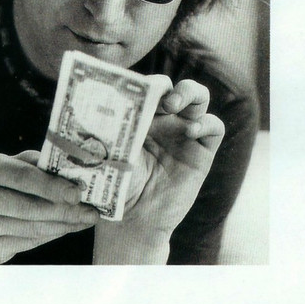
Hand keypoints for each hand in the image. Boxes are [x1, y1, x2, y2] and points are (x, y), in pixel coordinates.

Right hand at [0, 150, 98, 263]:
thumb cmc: (0, 183)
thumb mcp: (11, 165)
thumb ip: (36, 165)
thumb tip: (72, 171)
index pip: (21, 176)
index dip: (51, 185)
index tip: (77, 192)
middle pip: (26, 206)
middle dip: (63, 210)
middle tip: (90, 211)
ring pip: (29, 227)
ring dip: (63, 225)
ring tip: (85, 220)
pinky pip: (26, 241)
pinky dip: (51, 235)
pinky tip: (67, 228)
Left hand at [93, 77, 223, 263]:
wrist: (132, 221)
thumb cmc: (114, 186)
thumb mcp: (107, 151)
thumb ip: (107, 127)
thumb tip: (90, 102)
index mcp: (139, 116)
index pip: (145, 87)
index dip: (143, 82)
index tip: (133, 87)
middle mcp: (163, 121)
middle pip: (173, 87)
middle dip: (165, 84)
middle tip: (156, 96)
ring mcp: (184, 134)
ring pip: (198, 98)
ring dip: (189, 92)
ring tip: (174, 104)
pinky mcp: (202, 152)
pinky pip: (214, 127)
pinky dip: (206, 123)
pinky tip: (191, 131)